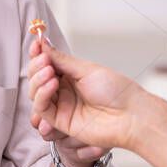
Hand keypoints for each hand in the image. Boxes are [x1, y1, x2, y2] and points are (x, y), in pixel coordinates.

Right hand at [27, 40, 145, 152]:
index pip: (46, 64)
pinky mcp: (60, 122)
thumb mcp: (86, 69)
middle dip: (36, 66)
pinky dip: (42, 94)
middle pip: (37, 78)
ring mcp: (61, 106)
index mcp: (70, 76)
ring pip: (35, 93)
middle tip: (44, 59)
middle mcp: (63, 90)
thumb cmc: (115, 90)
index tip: (36, 44)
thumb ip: (62, 60)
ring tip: (49, 71)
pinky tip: (52, 84)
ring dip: (38, 80)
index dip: (38, 54)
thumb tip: (44, 44)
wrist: (130, 115)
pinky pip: (42, 108)